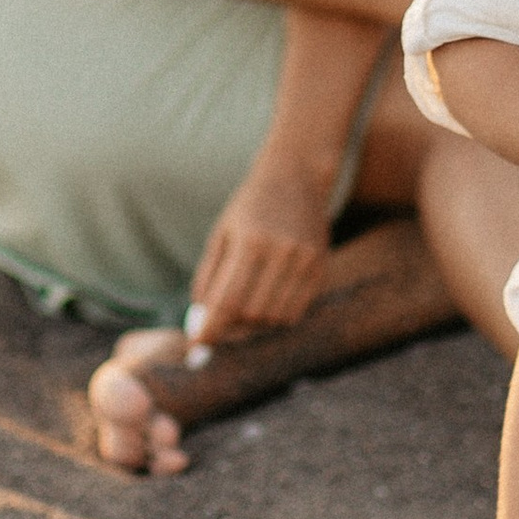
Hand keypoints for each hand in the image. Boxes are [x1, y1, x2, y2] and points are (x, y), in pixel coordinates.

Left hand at [187, 151, 334, 341]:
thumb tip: (200, 321)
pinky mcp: (321, 267)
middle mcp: (282, 252)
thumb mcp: (221, 233)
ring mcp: (306, 260)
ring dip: (253, 325)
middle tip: (217, 328)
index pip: (229, 300)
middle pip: (252, 313)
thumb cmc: (250, 205)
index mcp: (251, 240)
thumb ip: (209, 276)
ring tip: (240, 314)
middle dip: (230, 327)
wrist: (296, 175)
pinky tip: (264, 304)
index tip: (197, 342)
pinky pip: (297, 310)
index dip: (212, 327)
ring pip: (275, 317)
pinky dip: (276, 317)